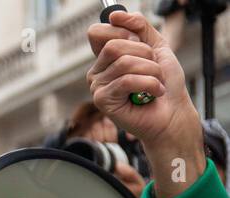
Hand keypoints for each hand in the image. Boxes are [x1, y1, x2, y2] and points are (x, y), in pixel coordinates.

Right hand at [87, 10, 204, 197]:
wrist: (172, 111)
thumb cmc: (164, 83)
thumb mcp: (156, 46)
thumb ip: (138, 26)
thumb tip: (114, 14)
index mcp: (106, 57)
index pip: (98, 32)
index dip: (123, 32)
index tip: (140, 44)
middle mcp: (97, 71)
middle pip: (114, 45)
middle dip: (144, 53)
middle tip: (153, 68)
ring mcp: (97, 87)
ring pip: (124, 62)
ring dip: (150, 71)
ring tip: (155, 83)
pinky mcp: (102, 101)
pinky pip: (126, 80)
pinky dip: (148, 84)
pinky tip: (153, 94)